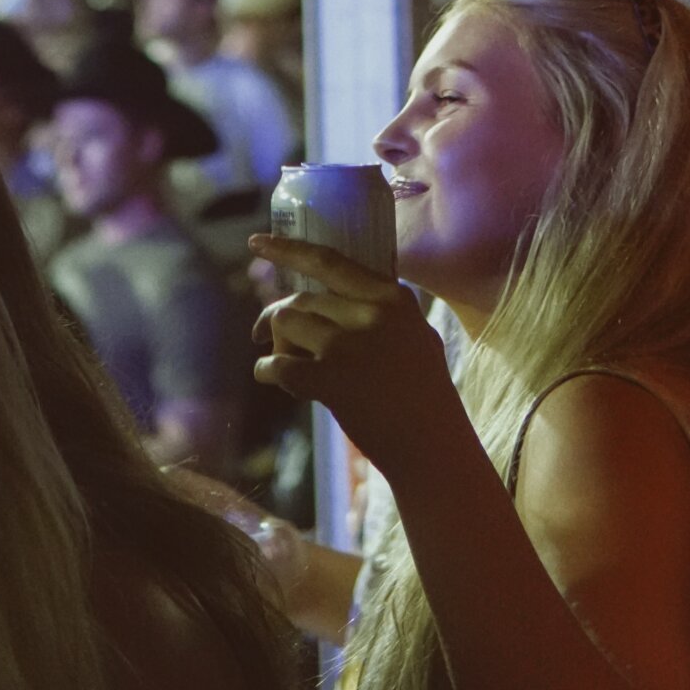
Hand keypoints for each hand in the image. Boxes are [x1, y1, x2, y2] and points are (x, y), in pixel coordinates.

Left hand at [248, 232, 461, 481]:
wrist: (433, 446)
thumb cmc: (424, 393)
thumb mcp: (415, 333)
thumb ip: (380, 308)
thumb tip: (331, 295)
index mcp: (391, 296)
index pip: (328, 260)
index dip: (287, 249)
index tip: (256, 243)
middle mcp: (370, 312)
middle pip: (302, 298)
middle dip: (277, 317)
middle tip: (266, 333)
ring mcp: (349, 345)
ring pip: (287, 324)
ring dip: (278, 344)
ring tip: (286, 364)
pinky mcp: (332, 380)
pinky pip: (279, 364)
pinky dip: (267, 370)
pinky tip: (270, 376)